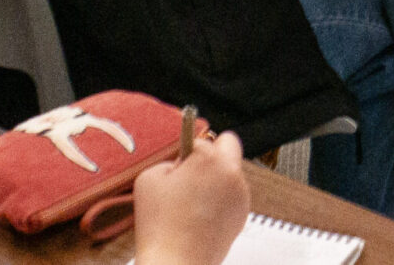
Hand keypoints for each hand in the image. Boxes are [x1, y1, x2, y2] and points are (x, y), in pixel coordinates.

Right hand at [133, 130, 249, 264]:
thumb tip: (182, 163)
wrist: (176, 264)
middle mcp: (232, 172)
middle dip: (212, 152)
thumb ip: (168, 160)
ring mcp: (241, 195)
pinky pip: (233, 195)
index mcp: (210, 159)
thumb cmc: (159, 224)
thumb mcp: (149, 178)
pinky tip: (201, 216)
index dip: (185, 154)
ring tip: (193, 203)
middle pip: (228, 144)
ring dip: (217, 178)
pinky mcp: (243, 215)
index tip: (178, 168)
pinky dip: (221, 199)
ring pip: (231, 172)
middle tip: (193, 173)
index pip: (200, 141)